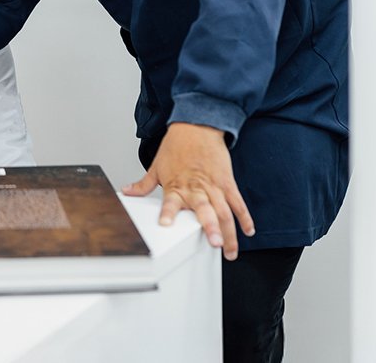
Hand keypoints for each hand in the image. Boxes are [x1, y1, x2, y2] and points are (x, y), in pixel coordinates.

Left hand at [122, 122, 254, 260]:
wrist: (197, 126)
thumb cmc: (176, 146)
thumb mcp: (156, 165)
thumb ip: (144, 184)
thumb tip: (127, 191)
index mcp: (176, 186)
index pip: (170, 202)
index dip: (168, 213)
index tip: (166, 225)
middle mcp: (196, 188)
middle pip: (205, 210)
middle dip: (211, 228)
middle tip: (215, 244)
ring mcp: (214, 186)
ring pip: (224, 212)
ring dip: (229, 231)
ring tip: (229, 250)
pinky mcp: (227, 182)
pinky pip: (238, 202)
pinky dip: (244, 217)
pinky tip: (248, 230)